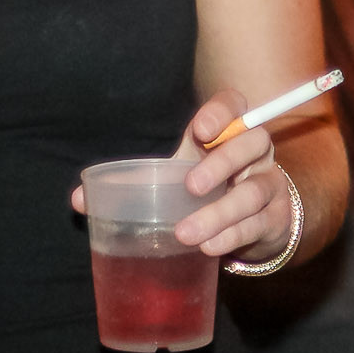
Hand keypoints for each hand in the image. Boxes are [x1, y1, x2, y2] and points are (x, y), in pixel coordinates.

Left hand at [70, 89, 298, 259]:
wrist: (253, 221)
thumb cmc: (206, 191)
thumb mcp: (173, 179)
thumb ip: (133, 183)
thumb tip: (80, 198)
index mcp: (228, 133)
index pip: (235, 105)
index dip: (222, 112)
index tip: (200, 131)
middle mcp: (255, 153)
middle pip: (253, 142)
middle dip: (223, 162)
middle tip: (192, 186)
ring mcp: (269, 184)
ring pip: (254, 190)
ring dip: (221, 212)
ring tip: (187, 233)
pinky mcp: (274, 218)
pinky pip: (257, 223)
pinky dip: (232, 236)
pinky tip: (209, 247)